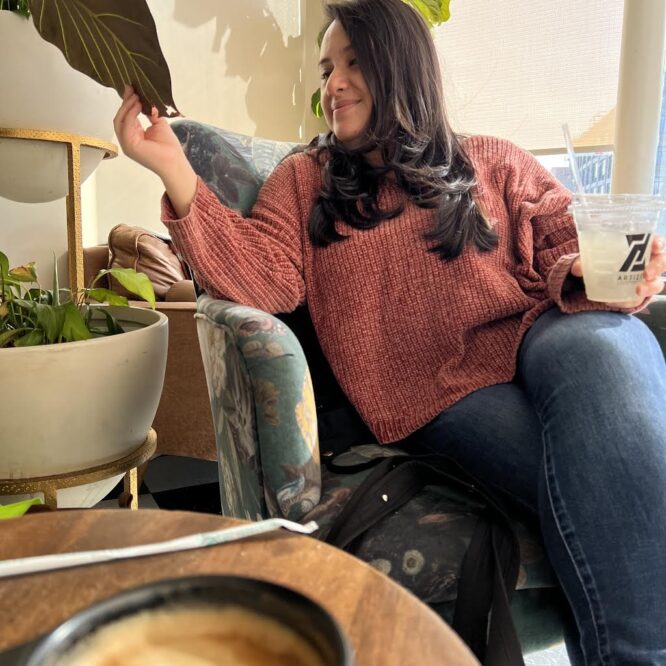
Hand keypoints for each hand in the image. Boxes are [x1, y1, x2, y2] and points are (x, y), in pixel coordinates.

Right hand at [113, 86, 197, 216]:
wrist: (175, 162)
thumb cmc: (169, 147)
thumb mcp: (159, 124)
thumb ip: (151, 113)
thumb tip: (146, 100)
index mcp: (132, 135)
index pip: (125, 116)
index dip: (127, 102)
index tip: (132, 89)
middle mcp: (126, 140)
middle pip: (119, 117)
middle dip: (125, 102)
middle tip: (132, 89)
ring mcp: (126, 144)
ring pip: (119, 120)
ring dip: (127, 106)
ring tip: (136, 96)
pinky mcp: (129, 146)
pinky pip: (125, 126)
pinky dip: (130, 113)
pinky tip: (138, 105)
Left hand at [571, 234, 665, 307]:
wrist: (598, 281)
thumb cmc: (601, 263)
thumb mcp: (590, 260)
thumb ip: (583, 262)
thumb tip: (578, 268)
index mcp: (640, 248)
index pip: (655, 242)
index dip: (658, 243)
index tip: (656, 245)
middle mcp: (647, 263)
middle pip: (661, 263)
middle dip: (657, 267)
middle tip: (647, 273)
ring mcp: (646, 280)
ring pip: (656, 283)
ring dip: (650, 286)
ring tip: (637, 290)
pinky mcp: (639, 295)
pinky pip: (639, 299)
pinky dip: (630, 301)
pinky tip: (617, 302)